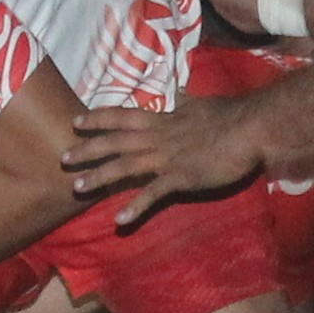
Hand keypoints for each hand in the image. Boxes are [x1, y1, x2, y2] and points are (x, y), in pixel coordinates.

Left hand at [63, 96, 258, 225]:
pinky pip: (153, 194)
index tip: (76, 120)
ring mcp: (167, 158)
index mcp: (163, 120)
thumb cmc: (230, 116)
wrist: (250, 128)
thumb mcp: (201, 103)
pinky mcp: (181, 177)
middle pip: (115, 142)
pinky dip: (136, 208)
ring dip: (99, 177)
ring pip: (124, 166)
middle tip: (63, 157)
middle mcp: (158, 137)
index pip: (123, 116)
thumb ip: (186, 101)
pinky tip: (120, 221)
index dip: (98, 118)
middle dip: (87, 149)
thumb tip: (179, 91)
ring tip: (76, 187)